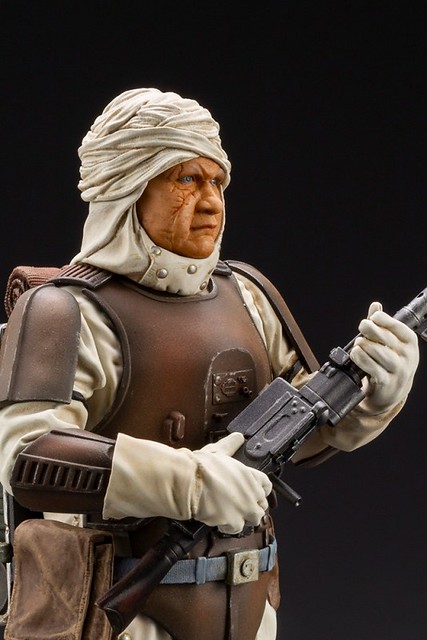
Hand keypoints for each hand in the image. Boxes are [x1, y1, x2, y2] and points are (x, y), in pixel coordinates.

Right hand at [104, 432, 271, 533]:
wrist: (188, 483)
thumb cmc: (200, 466)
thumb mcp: (217, 451)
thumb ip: (230, 445)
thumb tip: (238, 437)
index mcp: (249, 474)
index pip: (267, 485)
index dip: (261, 489)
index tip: (256, 492)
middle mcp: (251, 492)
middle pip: (262, 505)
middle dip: (253, 506)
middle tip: (240, 505)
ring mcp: (244, 508)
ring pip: (254, 519)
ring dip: (244, 518)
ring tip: (232, 515)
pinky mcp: (233, 522)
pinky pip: (236, 529)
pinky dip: (229, 527)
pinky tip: (220, 521)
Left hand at [350, 302, 418, 412]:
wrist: (392, 392)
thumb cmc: (389, 362)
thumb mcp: (390, 343)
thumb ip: (382, 324)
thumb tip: (376, 305)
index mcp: (410, 343)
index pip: (397, 326)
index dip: (381, 319)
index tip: (372, 318)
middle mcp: (408, 356)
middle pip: (384, 337)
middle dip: (368, 329)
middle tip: (362, 328)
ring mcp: (399, 370)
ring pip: (376, 351)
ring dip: (362, 345)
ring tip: (358, 344)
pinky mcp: (387, 382)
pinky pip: (370, 366)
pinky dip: (359, 358)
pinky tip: (356, 354)